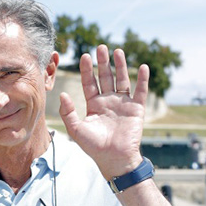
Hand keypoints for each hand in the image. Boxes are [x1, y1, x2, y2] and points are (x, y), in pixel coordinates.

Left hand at [59, 44, 149, 178]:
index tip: (85, 56)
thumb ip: (68, 112)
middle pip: (105, 77)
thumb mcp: (76, 129)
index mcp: (94, 105)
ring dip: (120, 66)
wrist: (114, 159)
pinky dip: (142, 79)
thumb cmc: (94, 147)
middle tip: (101, 47)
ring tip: (117, 51)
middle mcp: (108, 101)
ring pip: (122, 80)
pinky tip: (142, 67)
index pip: (89, 83)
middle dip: (103, 62)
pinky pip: (141, 91)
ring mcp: (123, 104)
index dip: (87, 70)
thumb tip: (62, 94)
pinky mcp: (136, 109)